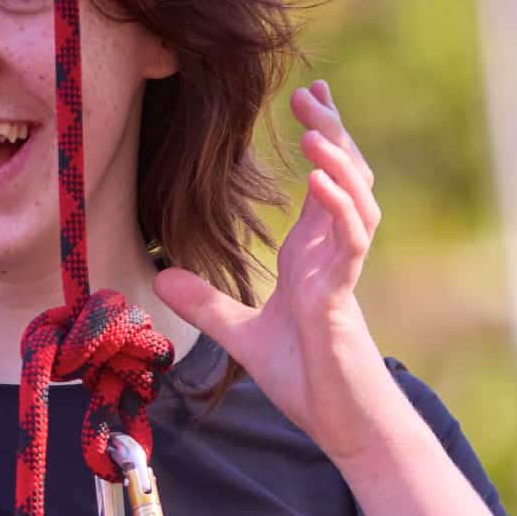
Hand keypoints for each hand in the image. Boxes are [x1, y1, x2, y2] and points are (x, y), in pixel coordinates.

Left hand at [153, 80, 412, 465]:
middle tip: (310, 91)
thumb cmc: (307, 379)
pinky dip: (339, 210)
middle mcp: (332, 255)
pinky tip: (321, 182)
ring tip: (316, 128)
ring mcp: (341, 273)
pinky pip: (349, 244)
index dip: (321, 140)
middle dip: (331, 132)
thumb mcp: (241, 336)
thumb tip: (161, 277)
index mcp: (313, 257)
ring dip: (338, 162)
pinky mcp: (342, 299)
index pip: (322, 184)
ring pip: (355, 201)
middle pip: (344, 178)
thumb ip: (206, 304)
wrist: (340, 424)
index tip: (308, 98)